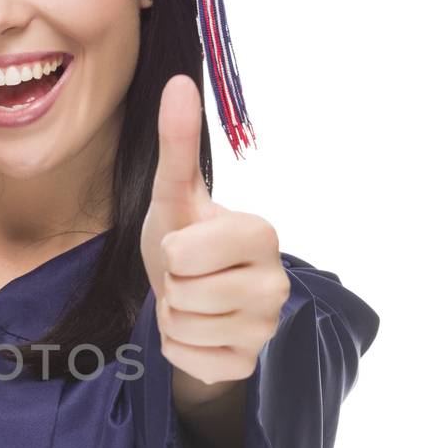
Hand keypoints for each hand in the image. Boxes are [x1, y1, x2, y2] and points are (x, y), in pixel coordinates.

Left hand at [140, 76, 289, 394]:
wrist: (189, 295)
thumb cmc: (185, 239)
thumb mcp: (174, 195)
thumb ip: (177, 144)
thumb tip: (178, 82)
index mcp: (261, 234)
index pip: (186, 253)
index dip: (173, 251)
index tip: (188, 246)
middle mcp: (276, 283)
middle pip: (185, 294)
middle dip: (172, 286)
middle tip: (188, 277)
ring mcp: (265, 328)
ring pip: (185, 327)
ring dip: (173, 316)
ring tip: (191, 300)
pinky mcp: (246, 365)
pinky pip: (188, 360)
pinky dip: (178, 348)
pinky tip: (197, 330)